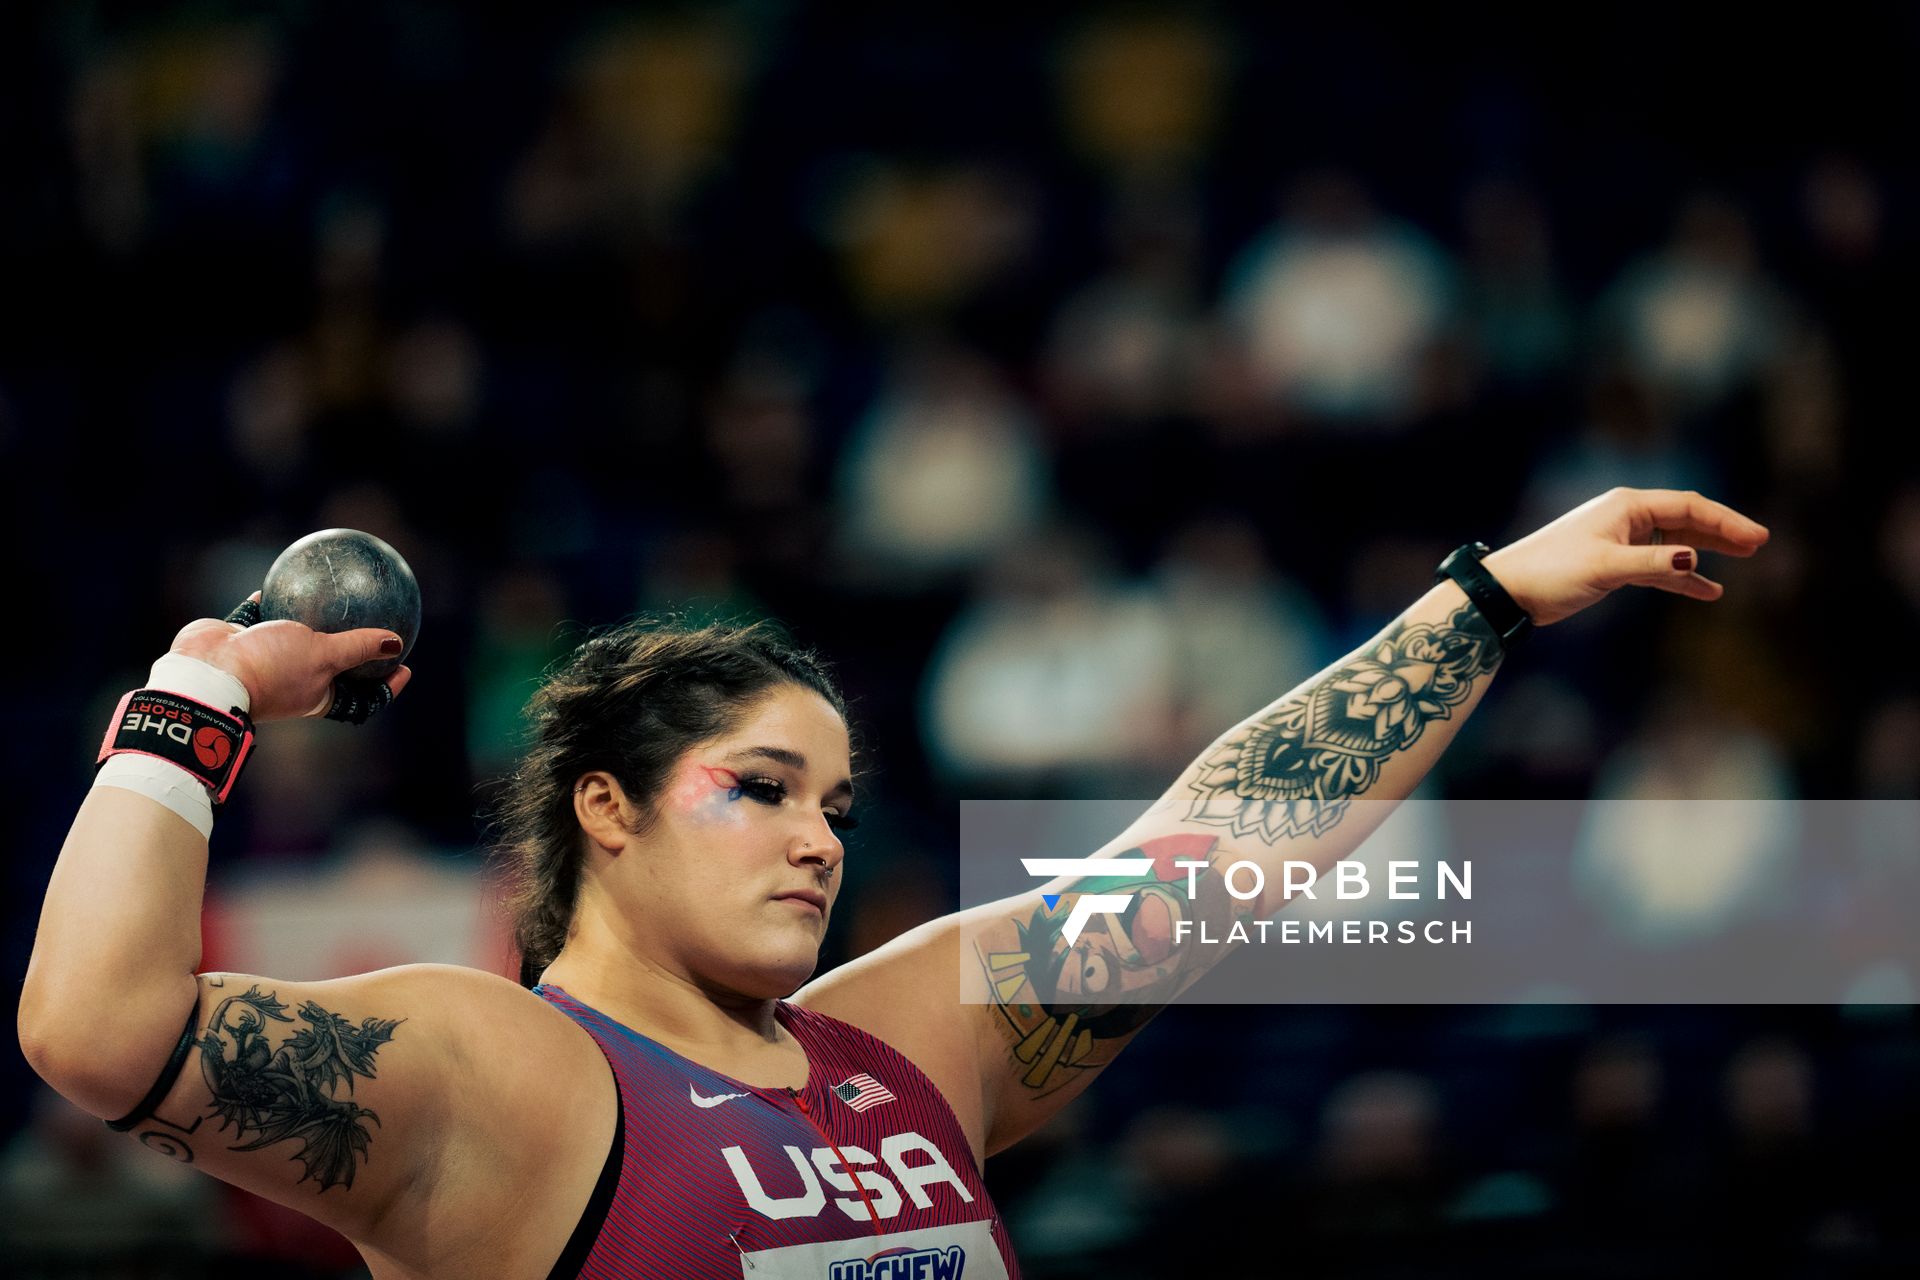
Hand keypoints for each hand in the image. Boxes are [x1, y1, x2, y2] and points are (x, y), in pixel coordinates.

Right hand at [167, 592, 413, 721]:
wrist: (206, 673)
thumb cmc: (271, 667)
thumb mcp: (324, 655)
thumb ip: (358, 647)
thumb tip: (396, 643)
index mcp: (318, 695)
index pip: (362, 698)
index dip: (386, 687)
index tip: (406, 668)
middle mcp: (294, 680)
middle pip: (330, 667)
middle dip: (349, 650)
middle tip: (370, 623)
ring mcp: (265, 660)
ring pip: (292, 636)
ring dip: (306, 620)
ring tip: (325, 594)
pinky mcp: (239, 641)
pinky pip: (256, 617)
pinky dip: (265, 603)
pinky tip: (274, 581)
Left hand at [1481, 488, 1768, 626]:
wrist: (1509, 590)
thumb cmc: (1552, 571)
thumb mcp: (1606, 567)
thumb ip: (1653, 564)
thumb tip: (1695, 560)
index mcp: (1627, 507)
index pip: (1689, 507)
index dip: (1726, 521)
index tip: (1757, 538)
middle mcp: (1627, 517)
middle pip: (1687, 520)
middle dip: (1723, 531)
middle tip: (1759, 544)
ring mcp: (1621, 539)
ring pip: (1675, 543)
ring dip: (1706, 552)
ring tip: (1743, 560)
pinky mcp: (1614, 563)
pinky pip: (1658, 566)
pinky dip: (1681, 576)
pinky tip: (1708, 589)